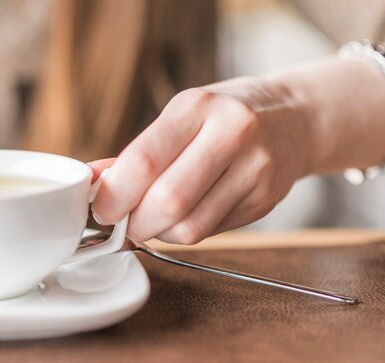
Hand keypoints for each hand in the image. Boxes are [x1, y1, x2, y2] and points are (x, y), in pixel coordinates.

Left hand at [89, 77, 311, 243]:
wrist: (292, 118)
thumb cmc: (222, 117)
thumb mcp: (180, 118)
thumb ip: (136, 154)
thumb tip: (92, 184)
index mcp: (197, 107)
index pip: (143, 162)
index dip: (114, 196)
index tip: (100, 209)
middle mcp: (232, 133)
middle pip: (168, 202)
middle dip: (135, 223)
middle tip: (124, 224)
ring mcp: (255, 169)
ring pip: (190, 228)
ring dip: (160, 234)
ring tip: (154, 221)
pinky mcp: (266, 200)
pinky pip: (211, 233)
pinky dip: (186, 234)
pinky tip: (184, 217)